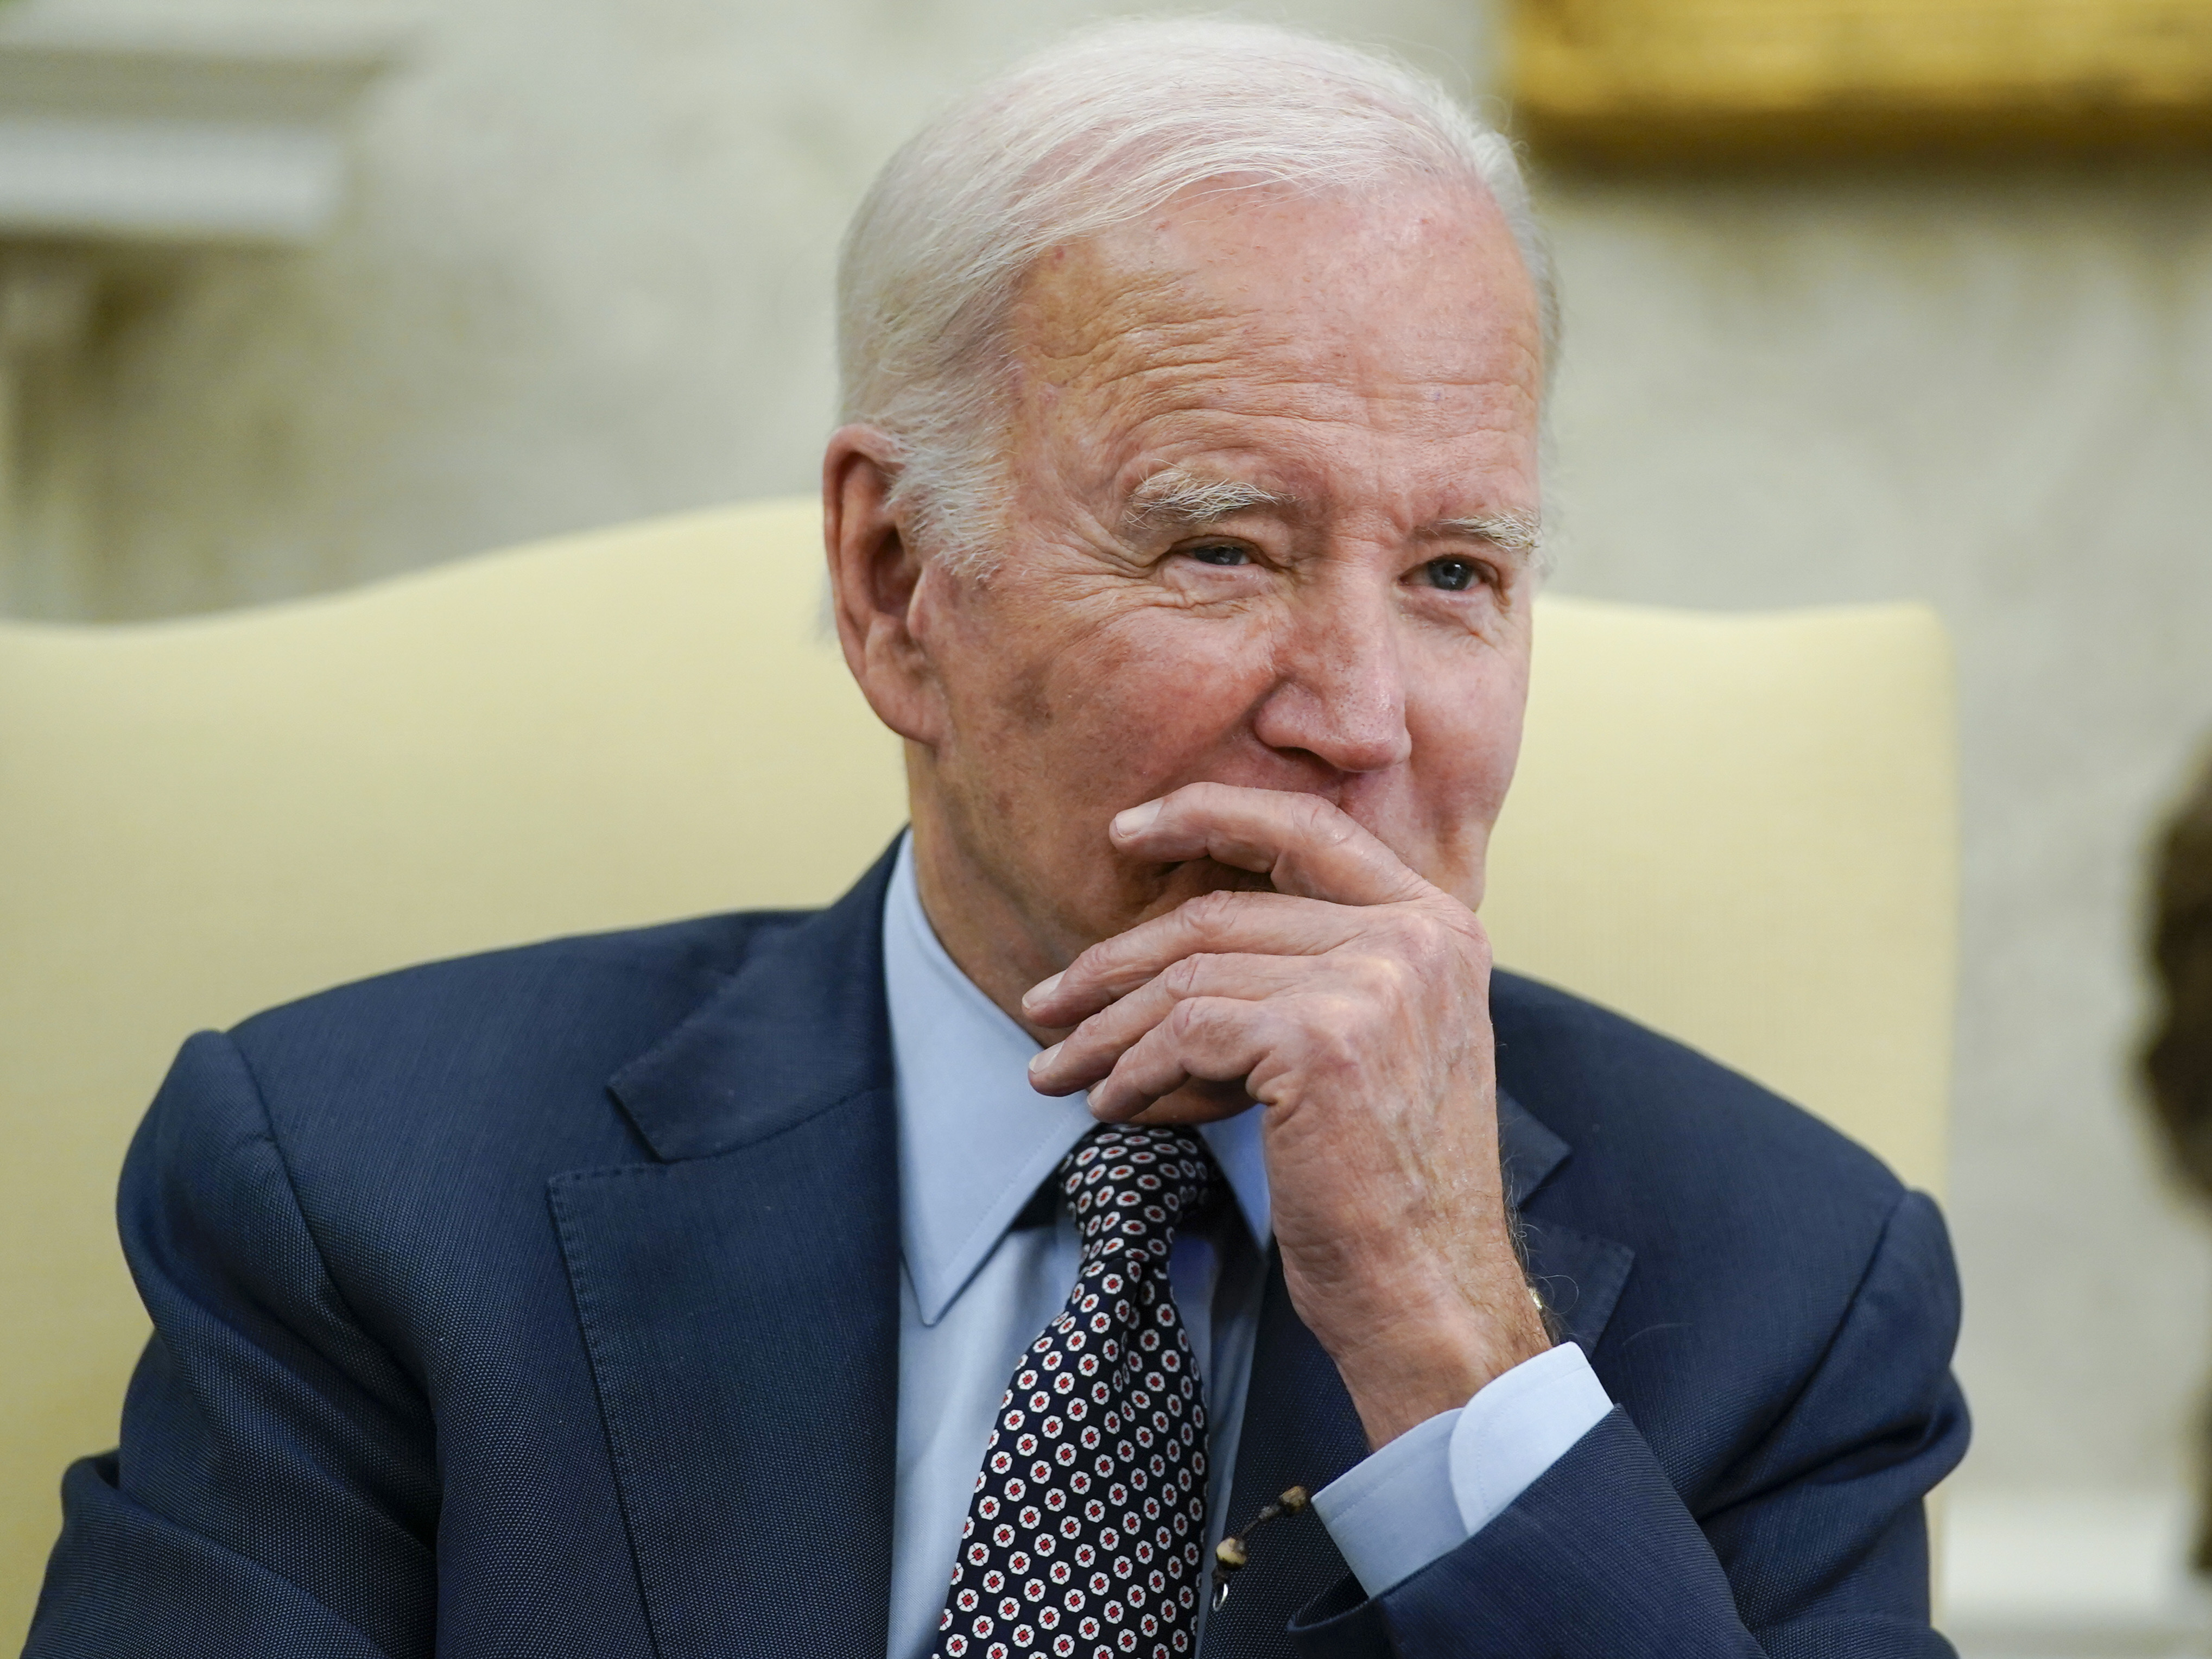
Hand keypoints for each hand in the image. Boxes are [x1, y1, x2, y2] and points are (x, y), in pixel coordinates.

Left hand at [1023, 783, 1549, 1446]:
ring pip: (1193, 977)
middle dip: (1118, 960)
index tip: (1126, 830)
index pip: (1308, 828)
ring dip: (1108, 1030)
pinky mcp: (1321, 1039)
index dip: (1208, 815)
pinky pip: (1186, 1034)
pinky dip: (1133, 1072)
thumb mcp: (1371, 1047)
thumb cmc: (1388, 1187)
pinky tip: (1110, 1105)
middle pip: (1226, 913)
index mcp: (1438, 923)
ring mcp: (1373, 982)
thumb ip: (1311, 974)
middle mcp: (1416, 936)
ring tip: (1057, 1068)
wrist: (1429, 1290)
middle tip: (1047, 1000)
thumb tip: (1171, 957)